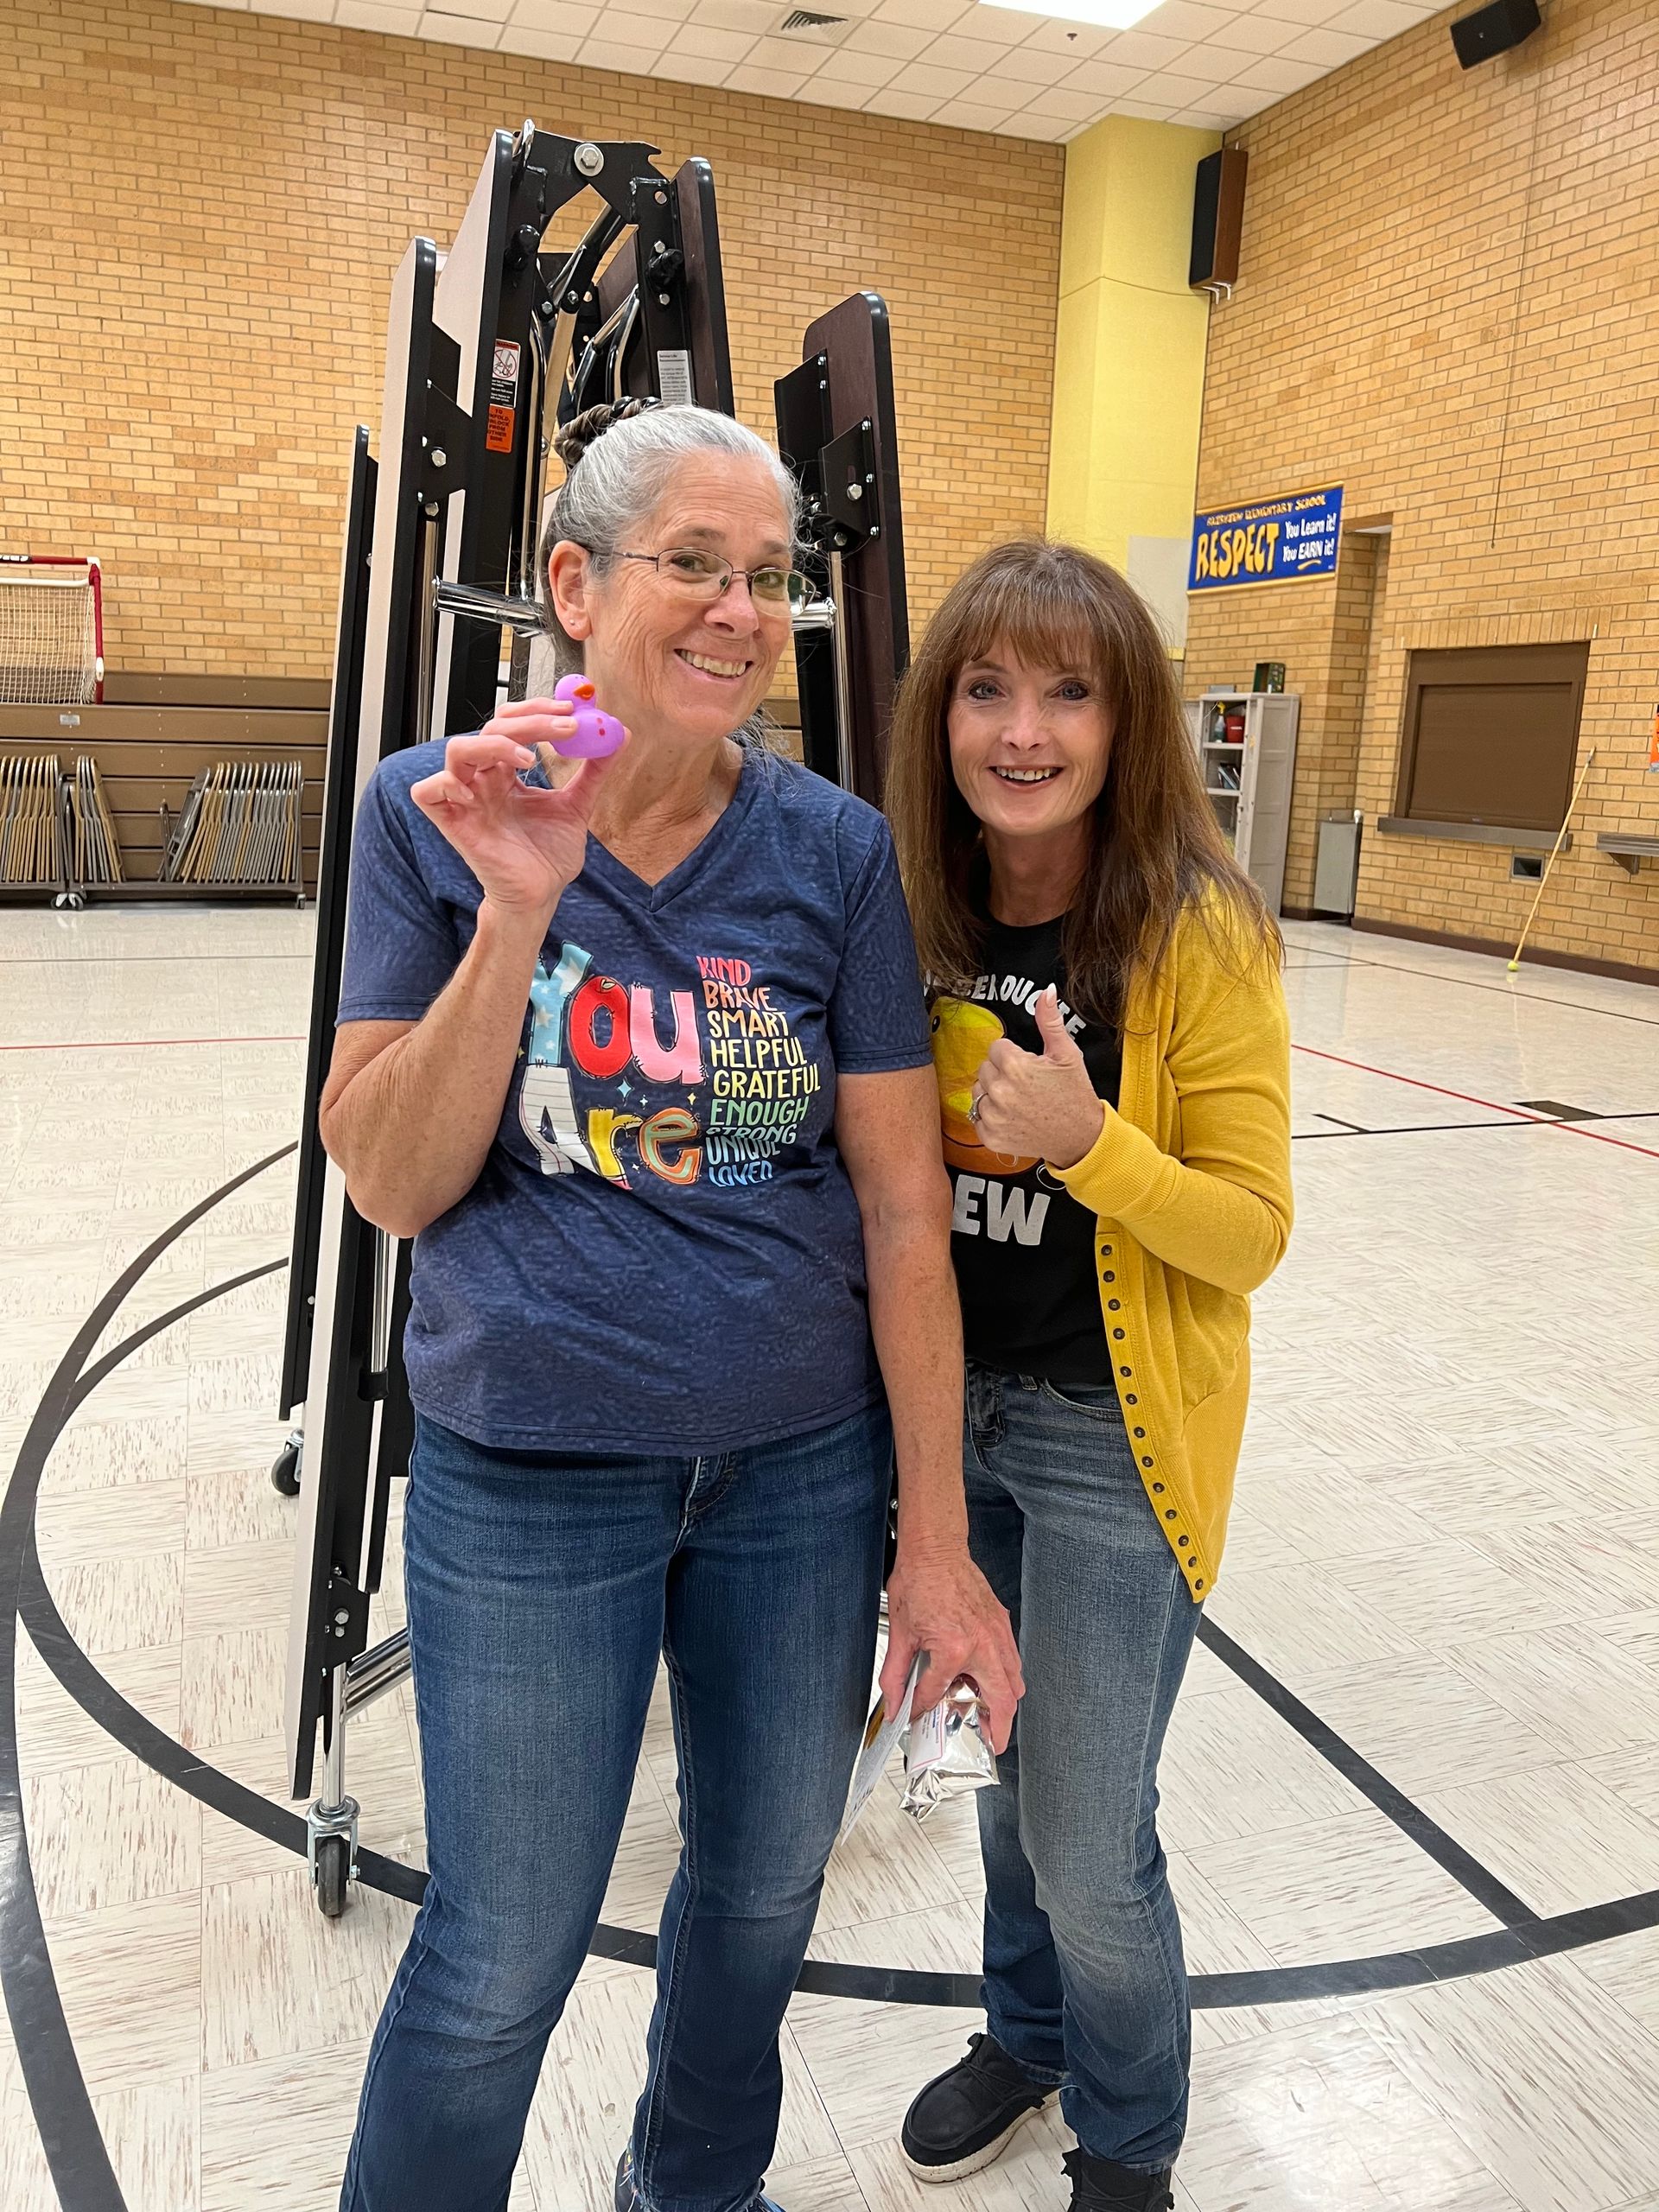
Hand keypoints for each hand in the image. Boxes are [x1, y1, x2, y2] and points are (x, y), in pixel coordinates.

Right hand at [410, 697, 627, 921]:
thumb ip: (594, 771)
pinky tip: (477, 791)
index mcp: (507, 772)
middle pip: (491, 729)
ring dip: (493, 745)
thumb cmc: (550, 854)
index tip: (573, 711)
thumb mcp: (577, 805)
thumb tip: (619, 733)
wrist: (542, 895)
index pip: (511, 723)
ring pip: (457, 750)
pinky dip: (447, 782)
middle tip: (567, 727)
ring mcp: (466, 800)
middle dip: (531, 722)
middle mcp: (484, 780)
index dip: (538, 710)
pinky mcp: (453, 823)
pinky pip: (428, 792)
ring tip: (529, 759)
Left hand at [881, 1537, 1023, 1753]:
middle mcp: (984, 1644)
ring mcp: (997, 1633)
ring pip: (1014, 1679)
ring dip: (1004, 1701)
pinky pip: (1011, 1658)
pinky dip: (1005, 1675)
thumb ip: (895, 1674)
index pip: (938, 1693)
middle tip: (990, 1744)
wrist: (935, 1548)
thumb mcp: (900, 1632)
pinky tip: (987, 1678)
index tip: (916, 1715)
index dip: (924, 1708)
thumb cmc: (919, 1581)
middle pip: (1003, 1700)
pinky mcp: (1000, 1621)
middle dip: (998, 1727)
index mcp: (956, 1649)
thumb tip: (893, 1703)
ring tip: (988, 1715)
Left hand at [970, 986, 1103, 1171]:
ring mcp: (993, 1116)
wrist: (1081, 1137)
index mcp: (1016, 1066)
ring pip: (978, 1092)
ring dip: (993, 1094)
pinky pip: (977, 1117)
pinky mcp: (990, 1136)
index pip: (996, 1048)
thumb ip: (1049, 1021)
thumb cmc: (1075, 1094)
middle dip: (1002, 1073)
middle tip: (1026, 1084)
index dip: (1013, 1055)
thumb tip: (1045, 991)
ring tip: (1020, 1101)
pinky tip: (1013, 1118)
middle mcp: (1000, 1091)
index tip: (1029, 1067)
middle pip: (985, 1068)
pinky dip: (991, 1118)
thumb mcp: (1066, 1053)